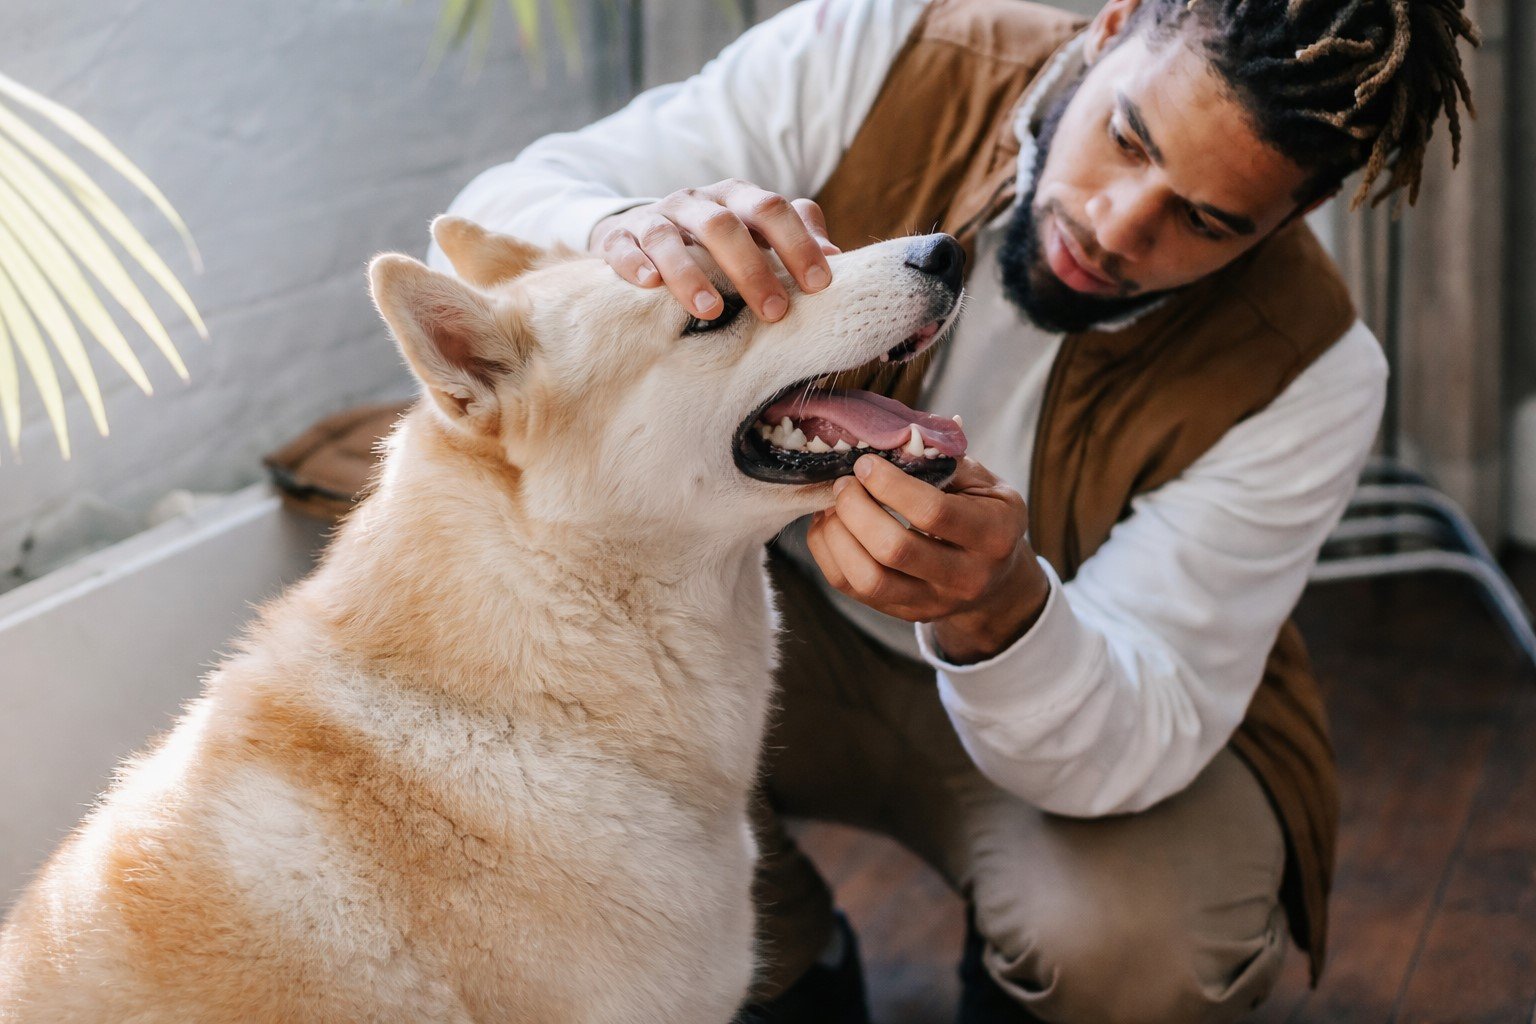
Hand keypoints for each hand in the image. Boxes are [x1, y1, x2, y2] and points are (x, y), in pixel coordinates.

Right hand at [587, 178, 839, 323]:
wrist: (641, 231)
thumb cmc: (714, 244)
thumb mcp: (756, 235)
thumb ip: (796, 238)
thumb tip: (837, 259)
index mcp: (736, 199)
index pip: (772, 209)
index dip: (797, 244)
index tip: (819, 285)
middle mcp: (697, 203)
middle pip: (724, 225)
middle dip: (752, 269)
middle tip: (775, 313)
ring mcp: (656, 218)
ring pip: (671, 237)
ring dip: (691, 274)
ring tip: (712, 311)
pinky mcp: (619, 238)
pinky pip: (622, 246)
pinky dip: (634, 263)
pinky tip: (648, 284)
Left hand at [806, 455, 1051, 663]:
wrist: (997, 578)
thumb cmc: (985, 514)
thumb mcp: (983, 483)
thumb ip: (943, 461)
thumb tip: (891, 441)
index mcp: (993, 535)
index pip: (933, 511)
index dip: (891, 484)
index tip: (866, 464)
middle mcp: (966, 577)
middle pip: (895, 550)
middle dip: (857, 509)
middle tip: (844, 484)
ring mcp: (933, 603)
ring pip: (869, 580)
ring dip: (837, 536)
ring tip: (832, 505)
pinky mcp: (904, 613)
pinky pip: (852, 589)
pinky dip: (829, 553)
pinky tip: (829, 525)